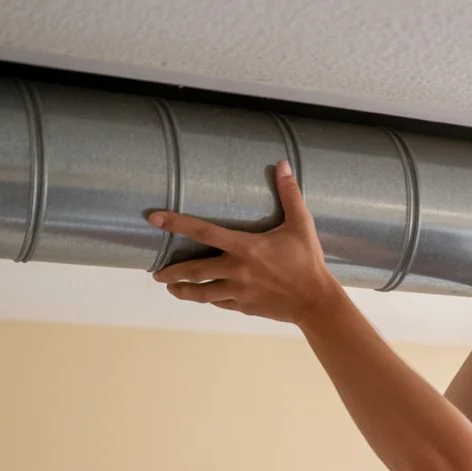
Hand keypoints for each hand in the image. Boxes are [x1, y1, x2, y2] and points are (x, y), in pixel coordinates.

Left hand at [149, 160, 339, 326]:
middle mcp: (237, 270)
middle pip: (193, 271)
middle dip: (171, 272)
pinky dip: (209, 299)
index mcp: (246, 247)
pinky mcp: (244, 306)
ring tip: (170, 286)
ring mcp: (238, 291)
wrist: (316, 301)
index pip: (204, 231)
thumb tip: (282, 164)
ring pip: (201, 293)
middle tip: (156, 272)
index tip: (155, 220)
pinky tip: (203, 296)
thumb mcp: (301, 225)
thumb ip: (289, 194)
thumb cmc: (308, 262)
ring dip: (182, 290)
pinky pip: (219, 303)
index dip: (177, 223)